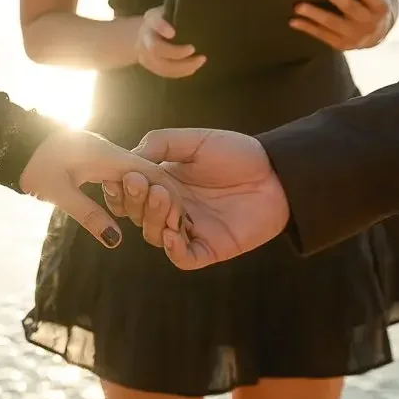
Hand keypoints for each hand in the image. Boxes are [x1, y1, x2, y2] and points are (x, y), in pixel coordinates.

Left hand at [20, 129, 185, 248]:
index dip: (168, 194)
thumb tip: (115, 241)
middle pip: (150, 174)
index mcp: (107, 156)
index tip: (181, 216)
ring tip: (164, 220)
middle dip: (165, 198)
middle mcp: (111, 152)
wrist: (14, 142)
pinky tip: (138, 209)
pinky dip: (135, 192)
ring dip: (152, 195)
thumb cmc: (33, 165)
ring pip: (138, 174)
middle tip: (178, 223)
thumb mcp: (59, 193)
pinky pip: (124, 175)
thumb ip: (89, 215)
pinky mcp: (95, 160)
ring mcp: (103, 154)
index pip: (151, 173)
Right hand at [104, 128, 289, 269]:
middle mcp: (172, 208)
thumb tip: (129, 157)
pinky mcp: (210, 248)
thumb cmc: (238, 153)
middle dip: (136, 200)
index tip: (120, 177)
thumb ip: (161, 143)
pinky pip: (184, 258)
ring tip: (165, 198)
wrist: (278, 172)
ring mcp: (190, 230)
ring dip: (153, 218)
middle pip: (138, 215)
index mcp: (164, 183)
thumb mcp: (196, 140)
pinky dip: (173, 250)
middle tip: (144, 183)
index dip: (121, 189)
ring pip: (155, 235)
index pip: (130, 193)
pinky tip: (171, 234)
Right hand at [135, 6, 205, 77]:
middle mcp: (146, 40)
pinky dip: (181, 72)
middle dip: (176, 51)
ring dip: (183, 66)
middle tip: (194, 49)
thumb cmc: (161, 19)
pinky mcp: (152, 67)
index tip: (172, 33)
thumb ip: (176, 10)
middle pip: (156, 49)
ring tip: (201, 60)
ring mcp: (147, 56)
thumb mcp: (165, 10)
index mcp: (150, 22)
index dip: (162, 28)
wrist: (139, 35)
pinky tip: (195, 67)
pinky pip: (166, 73)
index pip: (154, 24)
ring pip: (162, 66)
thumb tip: (198, 5)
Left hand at [290, 0, 392, 50]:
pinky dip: (307, 28)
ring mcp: (353, 36)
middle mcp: (368, 23)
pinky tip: (293, 21)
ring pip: (332, 24)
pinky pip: (322, 35)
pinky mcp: (340, 44)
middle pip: (351, 9)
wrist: (378, 34)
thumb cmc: (376, 1)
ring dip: (314, 14)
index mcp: (380, 6)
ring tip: (298, 6)